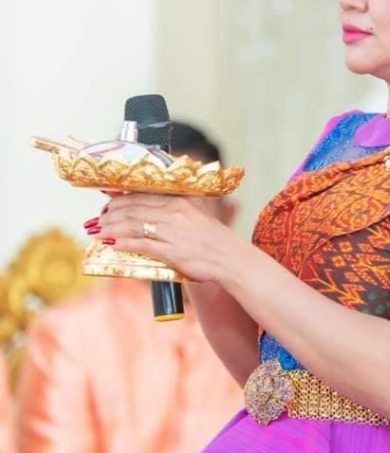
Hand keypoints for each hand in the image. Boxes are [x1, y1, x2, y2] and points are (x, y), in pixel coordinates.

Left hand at [92, 193, 231, 283]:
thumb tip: (145, 208)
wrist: (229, 258)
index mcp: (178, 199)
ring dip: (111, 229)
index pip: (140, 194)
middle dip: (110, 215)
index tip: (105, 203)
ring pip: (133, 225)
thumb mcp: (194, 212)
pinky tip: (111, 245)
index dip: (118, 199)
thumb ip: (171, 207)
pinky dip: (124, 244)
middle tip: (96, 220)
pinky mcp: (172, 251)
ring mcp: (172, 231)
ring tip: (98, 233)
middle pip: (133, 209)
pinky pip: (142, 245)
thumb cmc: (210, 238)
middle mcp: (174, 211)